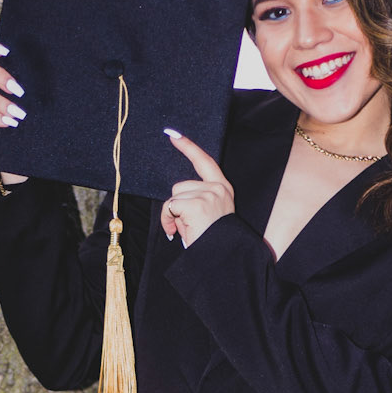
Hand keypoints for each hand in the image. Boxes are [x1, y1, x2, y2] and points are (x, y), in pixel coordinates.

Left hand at [160, 130, 234, 246]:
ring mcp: (208, 194)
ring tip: (186, 230)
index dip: (188, 147)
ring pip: (174, 196)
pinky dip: (168, 220)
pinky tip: (176, 232)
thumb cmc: (214, 241)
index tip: (173, 134)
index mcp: (223, 188)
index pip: (204, 162)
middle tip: (187, 225)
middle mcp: (218, 188)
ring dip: (173, 215)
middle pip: (180, 186)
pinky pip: (170, 207)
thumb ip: (197, 200)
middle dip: (177, 206)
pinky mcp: (196, 204)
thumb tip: (175, 202)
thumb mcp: (209, 214)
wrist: (224, 258)